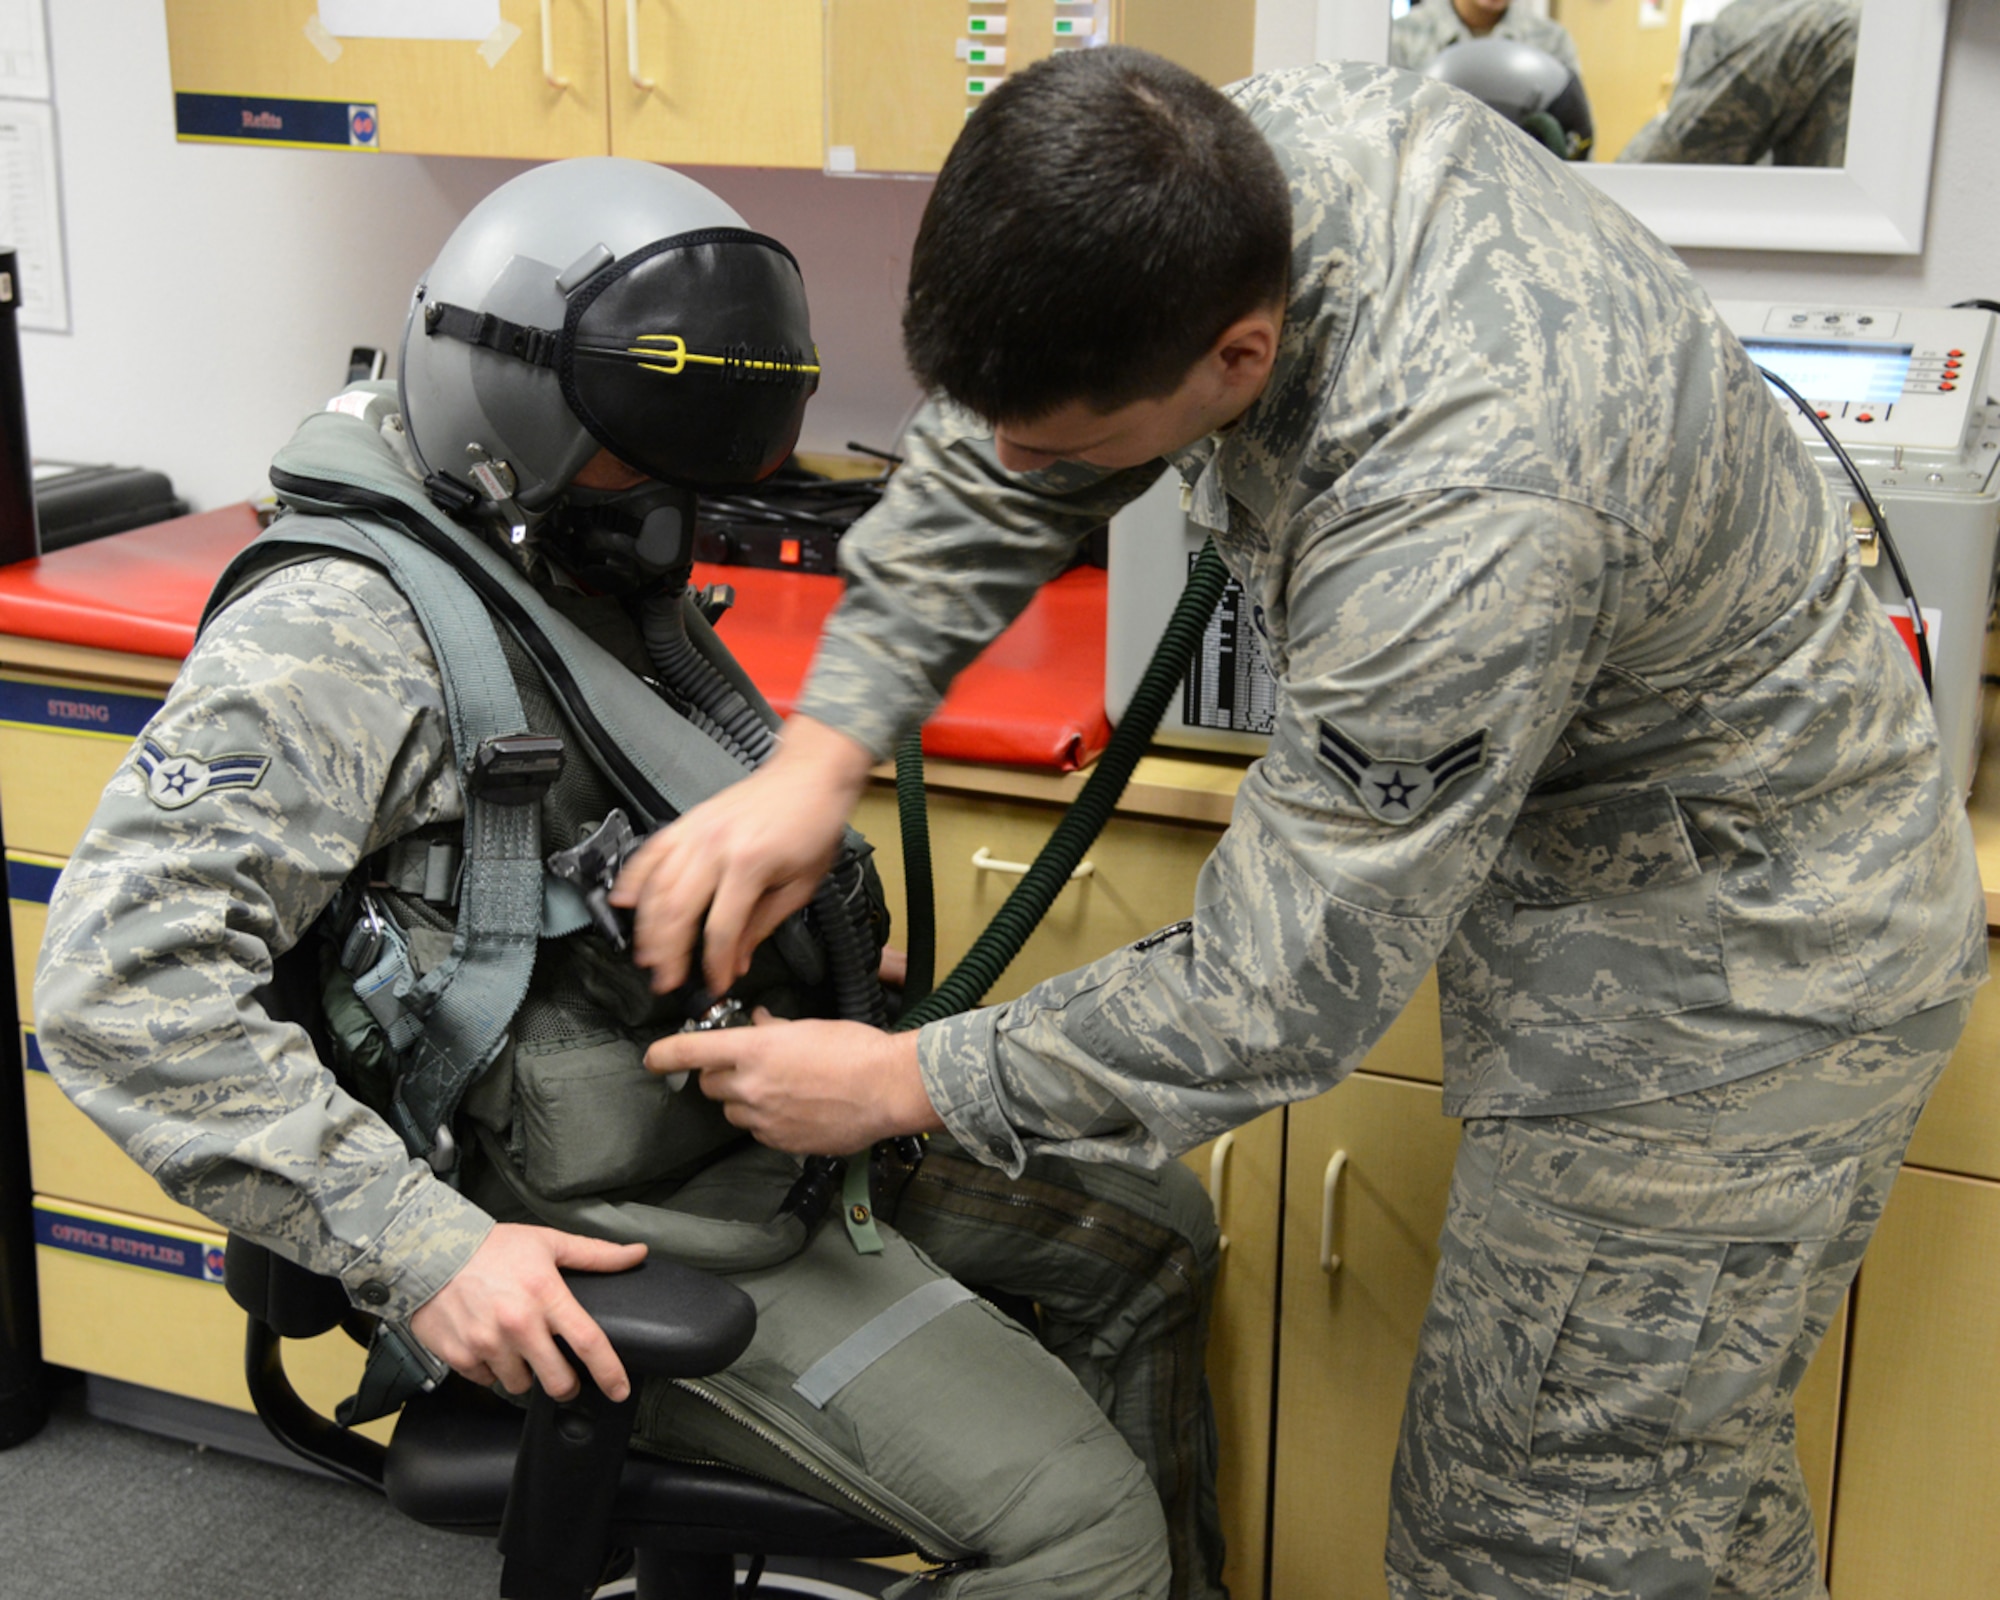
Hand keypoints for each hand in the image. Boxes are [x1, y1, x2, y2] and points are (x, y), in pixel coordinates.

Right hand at [409, 1223, 646, 1401]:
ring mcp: (488, 1343)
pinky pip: (487, 1380)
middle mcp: (518, 1324)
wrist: (429, 1250)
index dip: (610, 1372)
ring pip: (520, 1384)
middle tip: (563, 1374)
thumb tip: (636, 1254)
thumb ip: (595, 1255)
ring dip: (524, 1373)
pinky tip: (489, 1345)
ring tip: (517, 1347)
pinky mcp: (460, 1356)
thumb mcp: (547, 1243)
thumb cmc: (491, 1246)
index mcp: (545, 1295)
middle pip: (558, 1380)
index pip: (588, 1342)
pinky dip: (492, 1369)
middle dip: (566, 1384)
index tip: (619, 1389)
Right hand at [611, 716, 876, 996]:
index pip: (721, 929)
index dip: (715, 964)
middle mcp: (714, 847)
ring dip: (646, 927)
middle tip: (666, 981)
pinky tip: (623, 903)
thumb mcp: (800, 885)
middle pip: (676, 911)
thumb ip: (764, 925)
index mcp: (749, 865)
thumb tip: (738, 963)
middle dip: (668, 953)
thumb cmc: (812, 825)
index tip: (715, 985)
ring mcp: (695, 831)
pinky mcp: (687, 821)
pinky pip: (650, 852)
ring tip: (647, 956)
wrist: (809, 773)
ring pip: (656, 887)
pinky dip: (633, 879)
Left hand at [645, 1011, 943, 1154]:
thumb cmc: (855, 1049)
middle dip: (722, 1076)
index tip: (652, 1059)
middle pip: (710, 1085)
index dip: (664, 1055)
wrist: (888, 1088)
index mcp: (754, 1050)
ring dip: (745, 1100)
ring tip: (780, 1090)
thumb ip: (773, 1030)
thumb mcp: (809, 1028)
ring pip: (733, 1111)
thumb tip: (758, 1023)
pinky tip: (797, 1110)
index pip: (690, 1051)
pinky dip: (768, 1121)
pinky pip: (759, 1132)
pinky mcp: (781, 1143)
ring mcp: (764, 1118)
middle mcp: (750, 1086)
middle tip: (749, 1067)